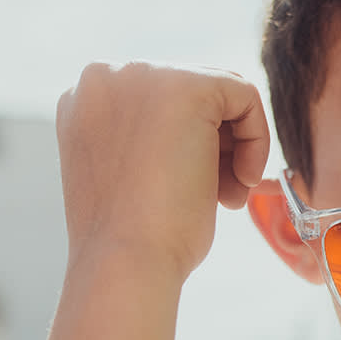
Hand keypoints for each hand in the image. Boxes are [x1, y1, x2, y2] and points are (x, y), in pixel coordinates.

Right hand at [56, 61, 271, 283]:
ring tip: (227, 196)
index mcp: (84, 99)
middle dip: (213, 146)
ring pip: (219, 94)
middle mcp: (105, 77)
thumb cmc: (131, 240)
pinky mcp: (186, 86)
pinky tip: (243, 181)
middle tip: (219, 196)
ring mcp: (142, 76)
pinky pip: (243, 96)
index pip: (156, 103)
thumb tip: (203, 128)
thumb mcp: (129, 175)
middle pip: (189, 93)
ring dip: (234, 148)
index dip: (185, 146)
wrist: (125, 264)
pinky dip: (256, 140)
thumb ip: (151, 139)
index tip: (187, 188)